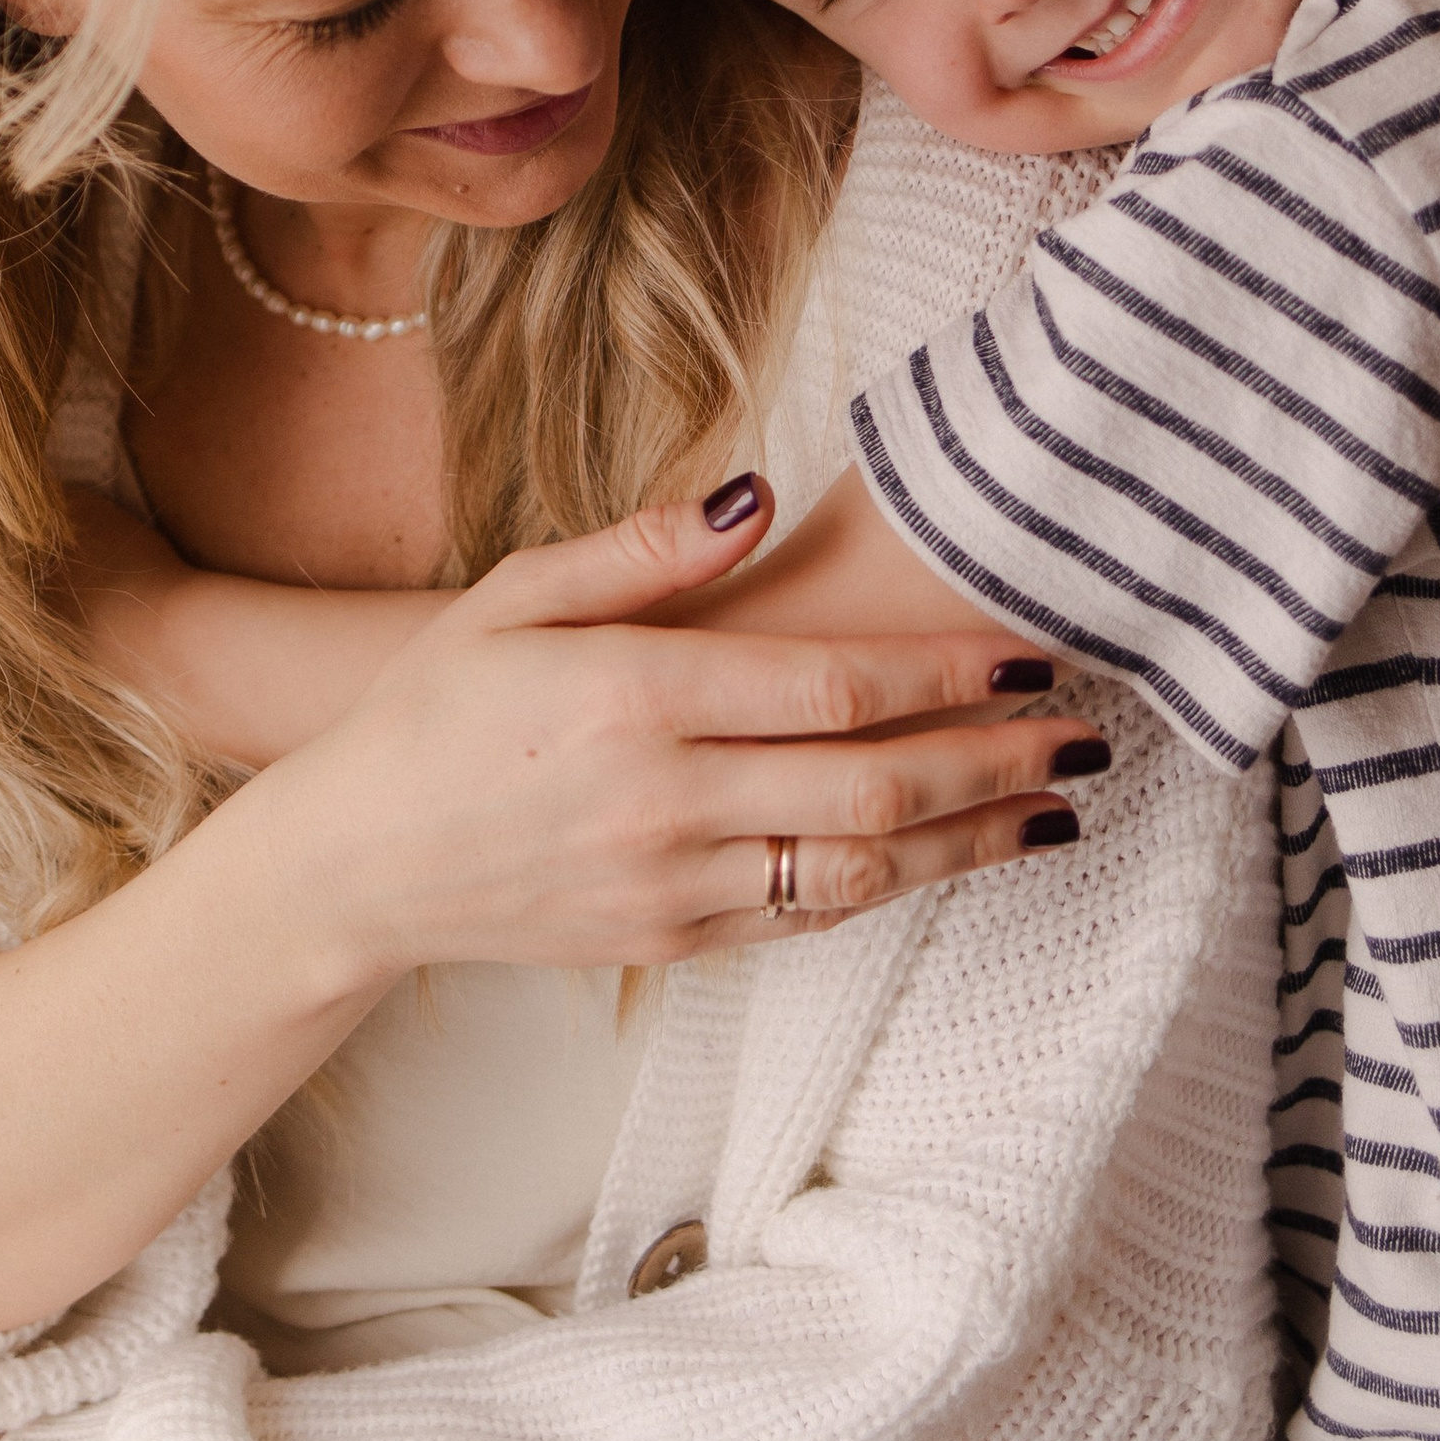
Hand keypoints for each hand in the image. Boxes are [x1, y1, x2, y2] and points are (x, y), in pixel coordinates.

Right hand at [278, 476, 1095, 984]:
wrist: (353, 862)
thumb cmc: (433, 710)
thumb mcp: (516, 595)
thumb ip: (644, 549)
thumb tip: (758, 494)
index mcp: (632, 696)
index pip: (832, 687)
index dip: (947, 676)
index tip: (1030, 654)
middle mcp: (663, 800)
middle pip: (874, 788)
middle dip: (996, 761)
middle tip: (1086, 735)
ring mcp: (670, 885)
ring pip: (861, 872)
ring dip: (972, 842)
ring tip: (1057, 809)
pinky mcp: (669, 945)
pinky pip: (805, 921)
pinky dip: (893, 888)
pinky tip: (950, 856)